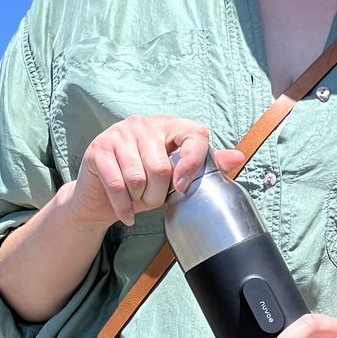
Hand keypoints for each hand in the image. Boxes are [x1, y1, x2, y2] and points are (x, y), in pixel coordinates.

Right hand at [68, 115, 244, 229]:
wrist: (98, 199)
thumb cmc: (141, 187)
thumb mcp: (174, 178)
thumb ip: (202, 165)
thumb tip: (238, 156)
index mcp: (167, 126)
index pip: (193, 134)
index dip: (193, 163)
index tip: (183, 187)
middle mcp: (142, 124)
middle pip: (162, 167)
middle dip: (157, 195)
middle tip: (151, 201)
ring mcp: (117, 134)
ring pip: (139, 177)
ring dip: (139, 200)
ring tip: (136, 202)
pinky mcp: (98, 150)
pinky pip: (117, 185)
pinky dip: (124, 207)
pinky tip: (126, 213)